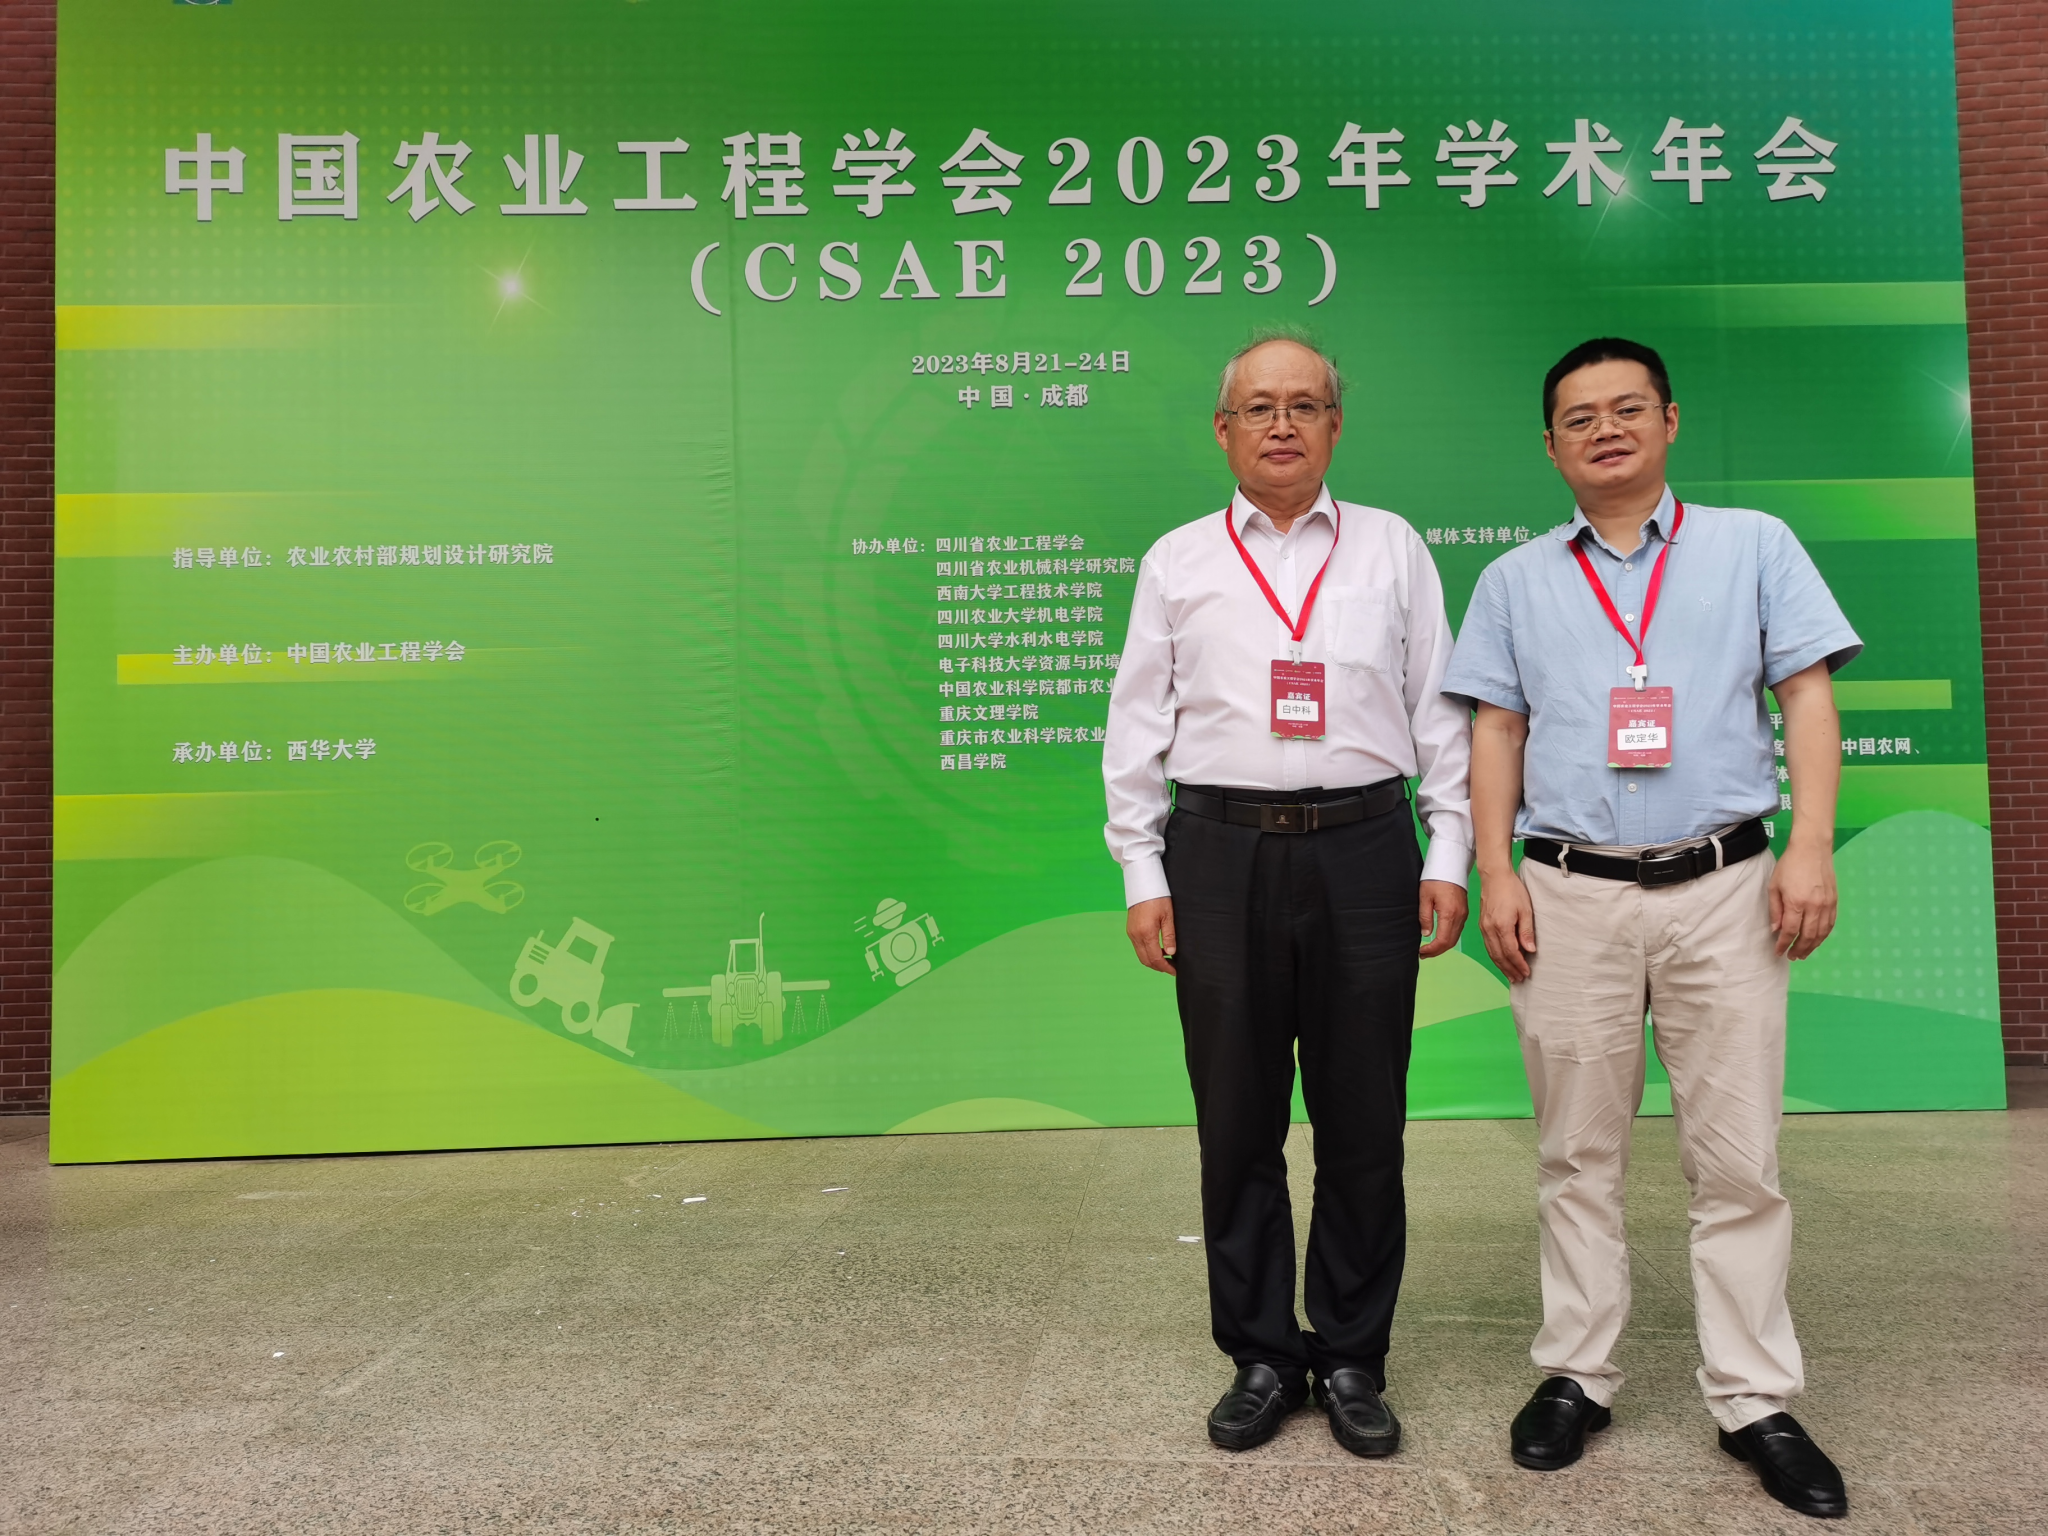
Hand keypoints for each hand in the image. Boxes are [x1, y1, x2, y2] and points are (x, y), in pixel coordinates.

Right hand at [1126, 896, 1176, 974]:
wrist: (1142, 884)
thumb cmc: (1158, 898)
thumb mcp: (1168, 916)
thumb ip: (1169, 936)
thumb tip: (1171, 953)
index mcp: (1146, 933)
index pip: (1155, 958)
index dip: (1165, 967)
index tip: (1175, 971)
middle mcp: (1136, 935)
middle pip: (1146, 960)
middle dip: (1159, 967)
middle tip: (1171, 968)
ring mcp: (1131, 933)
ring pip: (1141, 955)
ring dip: (1152, 960)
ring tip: (1166, 960)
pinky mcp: (1130, 930)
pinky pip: (1137, 947)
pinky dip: (1147, 953)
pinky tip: (1157, 949)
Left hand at [1418, 880, 1467, 958]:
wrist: (1450, 865)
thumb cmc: (1435, 878)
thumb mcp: (1424, 897)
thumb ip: (1425, 917)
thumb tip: (1426, 934)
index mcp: (1450, 914)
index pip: (1443, 941)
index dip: (1432, 950)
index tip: (1421, 952)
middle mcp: (1460, 917)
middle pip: (1450, 943)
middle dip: (1437, 951)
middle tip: (1423, 954)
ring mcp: (1464, 915)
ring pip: (1455, 938)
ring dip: (1443, 946)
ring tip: (1429, 949)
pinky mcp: (1464, 912)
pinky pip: (1457, 931)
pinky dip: (1448, 938)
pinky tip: (1439, 938)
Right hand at [1478, 866, 1537, 982]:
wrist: (1494, 877)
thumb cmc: (1512, 890)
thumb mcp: (1526, 910)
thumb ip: (1526, 932)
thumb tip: (1530, 950)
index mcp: (1501, 926)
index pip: (1510, 952)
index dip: (1519, 964)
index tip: (1527, 972)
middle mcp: (1490, 929)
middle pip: (1499, 956)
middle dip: (1510, 969)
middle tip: (1519, 979)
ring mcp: (1484, 928)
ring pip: (1492, 953)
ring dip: (1502, 966)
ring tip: (1511, 975)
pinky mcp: (1482, 925)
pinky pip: (1488, 946)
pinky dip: (1495, 957)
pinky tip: (1501, 961)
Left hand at [1769, 840, 1836, 958]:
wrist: (1812, 849)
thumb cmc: (1789, 865)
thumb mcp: (1774, 886)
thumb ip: (1775, 910)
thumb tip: (1776, 930)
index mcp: (1796, 903)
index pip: (1790, 931)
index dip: (1784, 944)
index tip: (1779, 952)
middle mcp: (1814, 906)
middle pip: (1807, 936)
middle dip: (1799, 949)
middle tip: (1792, 957)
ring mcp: (1827, 905)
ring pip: (1821, 933)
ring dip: (1812, 946)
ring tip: (1804, 954)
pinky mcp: (1834, 901)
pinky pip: (1830, 924)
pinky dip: (1823, 936)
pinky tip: (1817, 940)